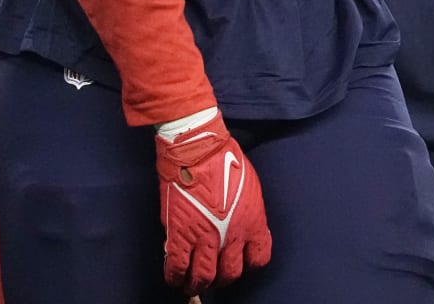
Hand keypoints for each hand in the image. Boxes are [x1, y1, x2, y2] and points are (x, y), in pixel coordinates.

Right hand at [155, 110, 271, 293]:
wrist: (198, 148)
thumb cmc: (225, 158)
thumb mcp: (249, 188)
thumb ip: (247, 212)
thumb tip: (241, 226)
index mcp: (253, 222)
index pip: (258, 258)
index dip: (248, 264)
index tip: (240, 263)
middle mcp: (232, 235)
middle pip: (230, 273)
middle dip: (222, 278)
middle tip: (214, 277)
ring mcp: (205, 237)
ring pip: (204, 276)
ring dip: (198, 284)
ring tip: (192, 284)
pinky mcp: (180, 235)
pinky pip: (177, 267)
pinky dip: (175, 277)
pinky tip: (174, 277)